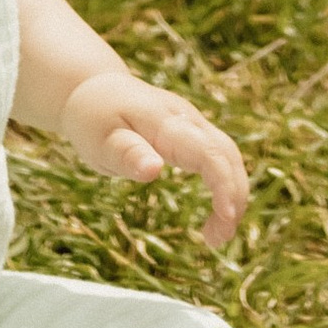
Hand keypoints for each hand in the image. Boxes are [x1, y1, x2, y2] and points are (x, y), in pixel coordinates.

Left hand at [54, 68, 250, 247]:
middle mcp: (187, 118)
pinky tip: (215, 215)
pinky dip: (225, 187)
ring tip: (215, 237)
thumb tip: (154, 171)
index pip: (208, 152)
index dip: (223, 185)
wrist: (94, 87)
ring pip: (228, 156)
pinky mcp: (193, 133)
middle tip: (219, 240)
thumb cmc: (93, 117)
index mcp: (165, 122)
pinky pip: (220, 158)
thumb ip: (127, 154)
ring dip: (232, 195)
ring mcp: (193, 123)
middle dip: (234, 197)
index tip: (225, 219)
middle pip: (227, 154)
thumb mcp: (99, 140)